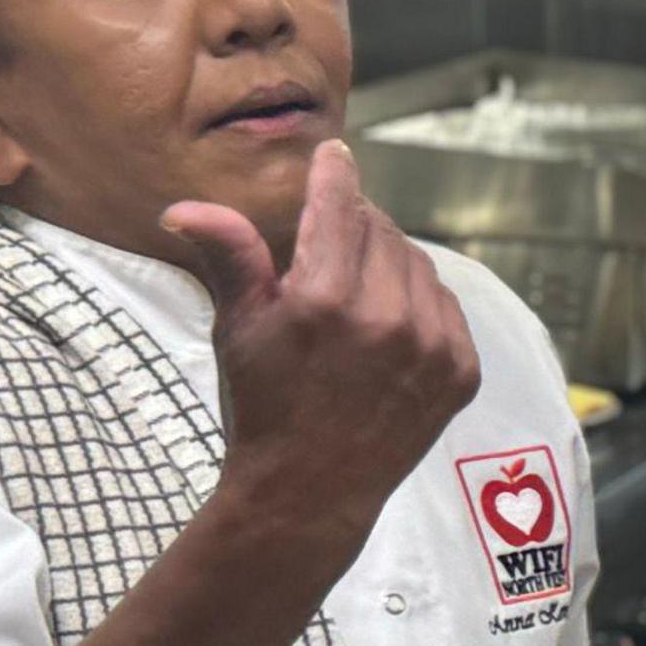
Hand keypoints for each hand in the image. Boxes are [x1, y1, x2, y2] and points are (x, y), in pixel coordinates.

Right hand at [159, 138, 479, 552]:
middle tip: (329, 244)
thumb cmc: (263, 406)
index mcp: (325, 299)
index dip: (334, 174)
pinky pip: (447, 305)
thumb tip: (184, 207)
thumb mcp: (236, 328)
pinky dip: (421, 301)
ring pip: (418, 264)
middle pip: (381, 231)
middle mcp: (387, 319)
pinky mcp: (461, 371)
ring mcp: (432, 347)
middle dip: (354, 227)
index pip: (339, 207)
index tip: (334, 153)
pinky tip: (388, 322)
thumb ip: (228, 257)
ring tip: (354, 290)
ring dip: (389, 262)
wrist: (309, 492)